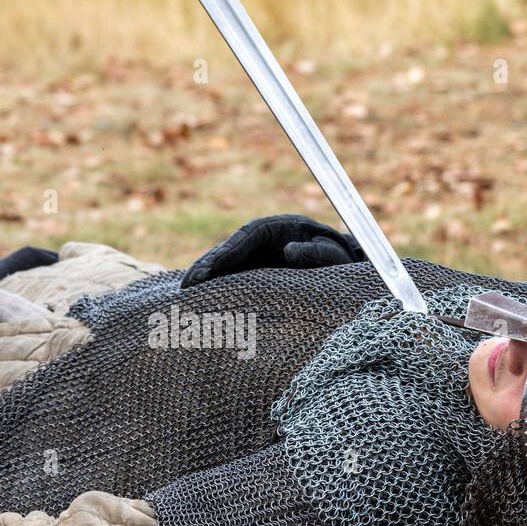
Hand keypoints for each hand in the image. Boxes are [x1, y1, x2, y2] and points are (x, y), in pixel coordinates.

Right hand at [181, 214, 363, 286]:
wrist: (340, 264)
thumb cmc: (338, 258)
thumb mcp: (332, 254)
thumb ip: (314, 254)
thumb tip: (289, 253)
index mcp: (278, 227)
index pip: (248, 234)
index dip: (230, 250)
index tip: (215, 266)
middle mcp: (261, 239)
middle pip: (228, 248)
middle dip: (207, 265)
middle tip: (190, 283)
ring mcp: (254, 254)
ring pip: (223, 263)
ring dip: (204, 276)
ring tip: (186, 292)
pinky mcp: (251, 270)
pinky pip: (228, 276)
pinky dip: (212, 285)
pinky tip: (197, 298)